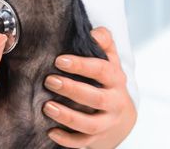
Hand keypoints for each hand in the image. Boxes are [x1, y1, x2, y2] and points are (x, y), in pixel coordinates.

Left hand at [42, 27, 135, 147]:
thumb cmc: (108, 81)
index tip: (59, 60)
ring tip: (47, 107)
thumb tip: (95, 32)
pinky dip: (67, 139)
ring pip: (90, 124)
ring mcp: (107, 123)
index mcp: (116, 79)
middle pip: (96, 98)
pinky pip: (83, 142)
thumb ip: (104, 42)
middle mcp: (114, 102)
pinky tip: (50, 132)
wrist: (122, 116)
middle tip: (49, 81)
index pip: (102, 70)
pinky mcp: (98, 139)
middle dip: (72, 90)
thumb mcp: (110, 60)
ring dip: (67, 116)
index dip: (81, 65)